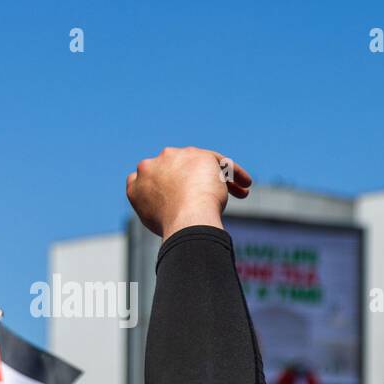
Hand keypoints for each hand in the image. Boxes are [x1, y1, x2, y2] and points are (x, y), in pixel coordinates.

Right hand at [125, 147, 251, 237]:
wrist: (186, 219)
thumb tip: (168, 214)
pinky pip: (221, 163)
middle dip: (193, 182)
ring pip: (202, 165)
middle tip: (211, 198)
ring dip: (220, 178)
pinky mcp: (201, 156)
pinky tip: (245, 184)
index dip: (167, 187)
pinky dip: (235, 173)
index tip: (179, 199)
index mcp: (138, 178)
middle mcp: (156, 162)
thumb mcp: (151, 218)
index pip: (151, 178)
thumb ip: (153, 207)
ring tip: (239, 192)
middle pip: (178, 169)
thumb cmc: (172, 227)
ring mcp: (178, 157)